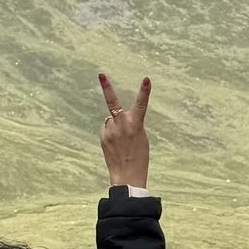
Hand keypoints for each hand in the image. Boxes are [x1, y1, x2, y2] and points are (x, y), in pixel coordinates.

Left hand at [98, 72, 151, 190]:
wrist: (127, 175)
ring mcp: (110, 130)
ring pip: (111, 119)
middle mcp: (121, 125)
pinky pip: (107, 128)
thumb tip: (115, 117)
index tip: (146, 79)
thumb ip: (131, 123)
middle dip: (107, 87)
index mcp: (136, 125)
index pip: (141, 104)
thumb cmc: (139, 156)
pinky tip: (115, 144)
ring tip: (121, 140)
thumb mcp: (141, 137)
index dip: (144, 91)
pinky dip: (110, 132)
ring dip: (115, 124)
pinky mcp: (103, 136)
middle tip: (101, 74)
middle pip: (113, 103)